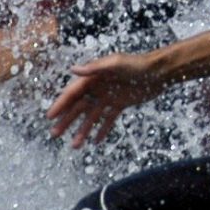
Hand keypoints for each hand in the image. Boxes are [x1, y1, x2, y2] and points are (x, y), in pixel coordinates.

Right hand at [45, 53, 161, 147]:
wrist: (159, 72)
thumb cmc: (138, 64)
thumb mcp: (116, 64)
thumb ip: (95, 68)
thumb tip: (73, 69)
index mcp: (94, 77)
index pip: (73, 93)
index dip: (61, 105)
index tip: (50, 117)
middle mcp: (99, 87)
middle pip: (79, 107)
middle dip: (67, 121)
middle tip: (55, 135)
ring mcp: (109, 97)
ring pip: (92, 117)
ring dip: (83, 130)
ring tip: (75, 146)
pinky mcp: (120, 104)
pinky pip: (108, 119)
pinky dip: (102, 130)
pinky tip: (95, 142)